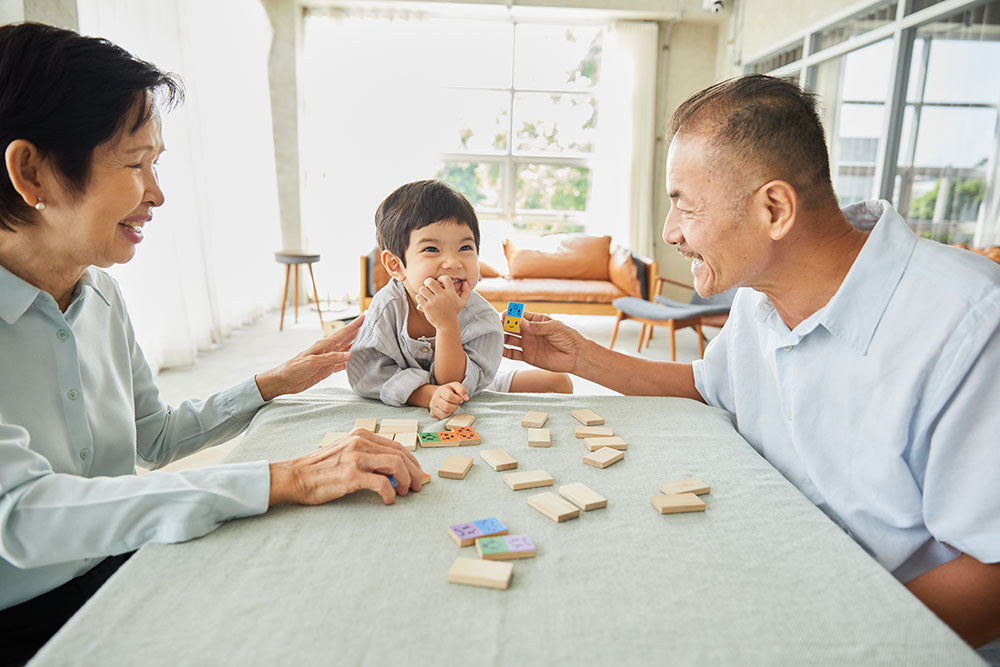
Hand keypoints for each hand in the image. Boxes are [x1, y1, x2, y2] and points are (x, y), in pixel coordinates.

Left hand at [254, 316, 363, 401]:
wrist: (284, 381)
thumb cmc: (294, 368)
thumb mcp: (312, 362)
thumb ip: (331, 358)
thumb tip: (349, 355)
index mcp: (323, 345)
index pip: (342, 333)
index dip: (354, 325)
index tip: (364, 316)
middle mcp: (328, 350)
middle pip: (347, 339)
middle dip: (358, 332)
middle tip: (371, 325)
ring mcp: (328, 359)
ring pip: (346, 350)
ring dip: (356, 346)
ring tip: (369, 342)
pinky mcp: (327, 369)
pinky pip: (342, 364)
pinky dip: (351, 362)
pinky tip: (358, 361)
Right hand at [268, 428, 423, 505]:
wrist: (295, 476)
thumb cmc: (320, 468)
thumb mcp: (346, 452)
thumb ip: (368, 455)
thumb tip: (394, 470)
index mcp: (361, 435)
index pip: (397, 446)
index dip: (412, 462)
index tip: (416, 474)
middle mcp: (360, 442)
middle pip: (400, 455)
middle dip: (414, 472)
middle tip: (417, 487)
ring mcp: (356, 458)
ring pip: (396, 466)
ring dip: (406, 481)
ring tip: (405, 493)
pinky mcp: (351, 476)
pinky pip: (382, 484)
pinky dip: (391, 494)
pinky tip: (388, 501)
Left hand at [414, 276, 463, 329]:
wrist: (447, 325)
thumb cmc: (453, 312)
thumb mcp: (462, 303)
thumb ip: (466, 292)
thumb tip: (465, 283)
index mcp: (451, 293)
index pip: (445, 278)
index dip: (440, 278)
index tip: (439, 283)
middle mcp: (442, 296)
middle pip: (430, 282)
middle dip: (427, 282)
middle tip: (428, 286)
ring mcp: (434, 302)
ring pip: (423, 289)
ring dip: (423, 290)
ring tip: (425, 294)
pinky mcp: (427, 307)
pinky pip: (419, 297)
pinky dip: (419, 297)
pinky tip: (422, 300)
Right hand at [429, 381, 467, 418]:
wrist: (438, 394)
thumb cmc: (449, 390)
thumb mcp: (455, 386)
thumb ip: (461, 389)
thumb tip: (466, 398)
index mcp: (441, 390)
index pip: (449, 397)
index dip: (457, 400)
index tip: (460, 400)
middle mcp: (435, 398)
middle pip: (447, 406)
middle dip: (455, 406)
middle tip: (457, 404)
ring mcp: (433, 406)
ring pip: (444, 412)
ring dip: (452, 410)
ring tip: (452, 406)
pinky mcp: (433, 413)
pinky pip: (442, 417)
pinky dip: (448, 414)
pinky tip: (448, 410)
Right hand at [502, 311, 581, 373]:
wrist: (576, 356)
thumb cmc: (568, 338)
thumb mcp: (554, 327)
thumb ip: (537, 326)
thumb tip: (521, 322)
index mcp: (536, 321)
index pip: (520, 316)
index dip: (511, 315)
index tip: (503, 315)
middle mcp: (530, 332)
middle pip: (512, 327)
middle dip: (504, 325)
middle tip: (497, 326)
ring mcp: (528, 344)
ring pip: (510, 340)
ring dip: (502, 338)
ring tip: (496, 337)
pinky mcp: (528, 356)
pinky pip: (513, 354)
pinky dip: (506, 352)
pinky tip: (500, 350)